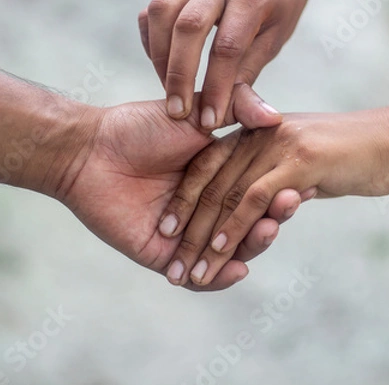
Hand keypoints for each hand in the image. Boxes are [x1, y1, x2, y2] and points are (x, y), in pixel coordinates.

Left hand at [57, 94, 301, 290]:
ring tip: (268, 230)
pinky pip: (197, 278)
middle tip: (287, 206)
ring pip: (227, 253)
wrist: (90, 151)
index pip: (254, 195)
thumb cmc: (139, 127)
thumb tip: (277, 117)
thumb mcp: (196, 113)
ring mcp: (184, 236)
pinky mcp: (162, 257)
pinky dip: (220, 279)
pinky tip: (239, 268)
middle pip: (246, 226)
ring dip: (251, 247)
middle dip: (271, 219)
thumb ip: (235, 110)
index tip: (299, 186)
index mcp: (214, 180)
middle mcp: (203, 210)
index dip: (277, 194)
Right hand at [138, 0, 315, 128]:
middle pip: (188, 27)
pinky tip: (164, 68)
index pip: (228, 47)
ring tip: (170, 91)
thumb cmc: (274, 12)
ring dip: (161, 58)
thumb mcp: (271, 42)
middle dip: (180, 75)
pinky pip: (152, 13)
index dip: (217, 88)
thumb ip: (248, 73)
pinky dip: (152, 43)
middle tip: (178, 112)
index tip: (209, 121)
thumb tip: (244, 116)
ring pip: (162, 13)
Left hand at [160, 110, 388, 285]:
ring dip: (206, 240)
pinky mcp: (297, 160)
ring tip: (190, 273)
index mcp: (251, 134)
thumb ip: (275, 180)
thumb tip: (262, 209)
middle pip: (208, 187)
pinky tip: (221, 251)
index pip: (206, 171)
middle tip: (174, 267)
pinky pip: (255, 197)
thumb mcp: (302, 162)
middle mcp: (255, 136)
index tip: (168, 236)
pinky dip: (235, 225)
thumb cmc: (349, 153)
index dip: (184, 204)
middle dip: (186, 230)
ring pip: (226, 196)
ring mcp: (275, 146)